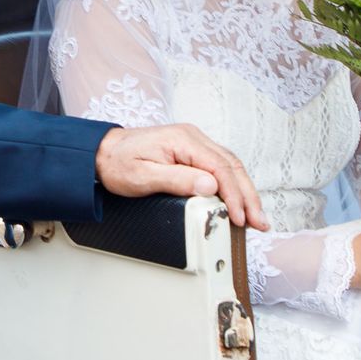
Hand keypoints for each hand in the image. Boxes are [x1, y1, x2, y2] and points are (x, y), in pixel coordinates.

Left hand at [94, 124, 268, 230]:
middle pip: (232, 166)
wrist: (101, 151)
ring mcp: (194, 143)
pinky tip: (239, 200)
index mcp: (183, 140)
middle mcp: (193, 137)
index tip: (240, 217)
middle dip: (248, 196)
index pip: (220, 168)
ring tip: (255, 217)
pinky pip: (220, 166)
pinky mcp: (192, 151)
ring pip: (230, 166)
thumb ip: (177, 180)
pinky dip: (233, 185)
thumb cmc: (118, 163)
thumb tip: (210, 187)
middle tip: (259, 222)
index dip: (234, 195)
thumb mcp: (143, 176)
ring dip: (245, 191)